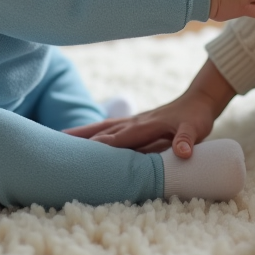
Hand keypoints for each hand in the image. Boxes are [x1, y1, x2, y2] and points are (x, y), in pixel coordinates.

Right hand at [65, 59, 235, 157]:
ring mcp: (133, 122)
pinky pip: (109, 127)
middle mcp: (135, 122)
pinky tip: (82, 137)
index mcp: (146, 126)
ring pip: (102, 127)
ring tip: (59, 138)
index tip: (79, 154)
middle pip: (103, 131)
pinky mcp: (135, 123)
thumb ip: (188, 140)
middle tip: (55, 146)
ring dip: (82, 133)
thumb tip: (184, 153)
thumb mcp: (196, 129)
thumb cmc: (196, 117)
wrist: (199, 100)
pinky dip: (93, 131)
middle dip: (81, 139)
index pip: (119, 138)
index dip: (100, 146)